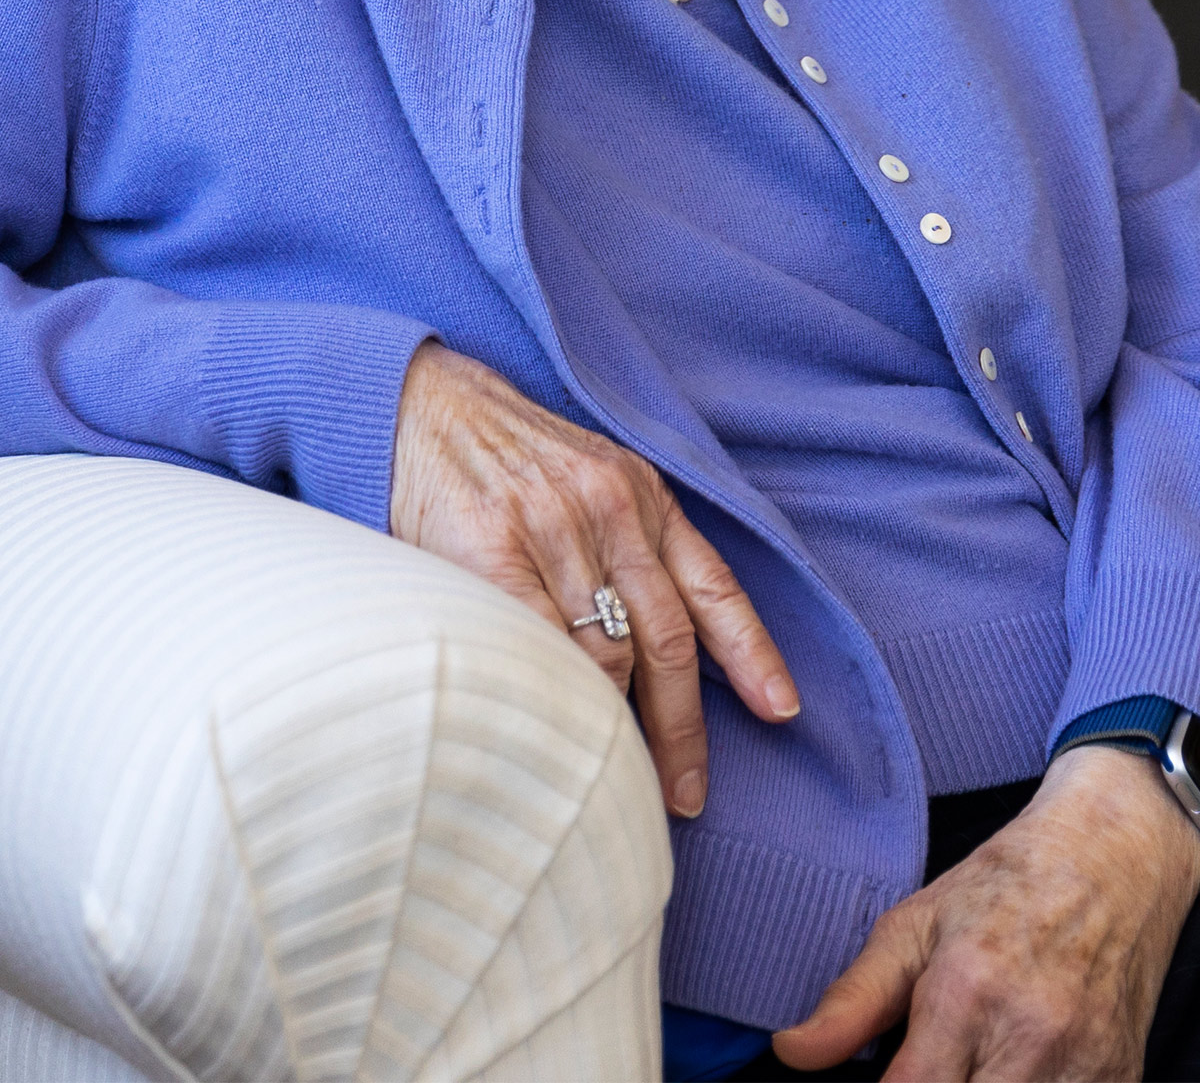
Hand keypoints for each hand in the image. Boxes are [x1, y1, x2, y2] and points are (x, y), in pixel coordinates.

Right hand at [385, 340, 798, 816]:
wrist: (418, 404)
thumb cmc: (504, 457)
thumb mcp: (587, 479)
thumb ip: (626, 549)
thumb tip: (652, 657)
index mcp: (641, 494)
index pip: (713, 586)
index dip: (753, 654)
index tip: (781, 712)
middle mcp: (609, 507)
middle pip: (667, 641)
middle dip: (682, 728)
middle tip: (686, 794)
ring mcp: (552, 526)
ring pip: (607, 654)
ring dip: (615, 724)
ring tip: (614, 775)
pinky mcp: (493, 547)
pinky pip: (543, 645)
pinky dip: (559, 696)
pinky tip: (562, 733)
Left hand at [773, 744, 1199, 1077]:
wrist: (1117, 856)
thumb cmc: (1007, 886)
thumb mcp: (914, 925)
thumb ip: (852, 1000)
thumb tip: (791, 1054)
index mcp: (967, 993)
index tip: (884, 1078)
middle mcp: (1032, 1037)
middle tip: (926, 1065)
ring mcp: (1086, 1066)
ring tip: (967, 1063)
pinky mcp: (1124, 1080)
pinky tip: (1011, 1067)